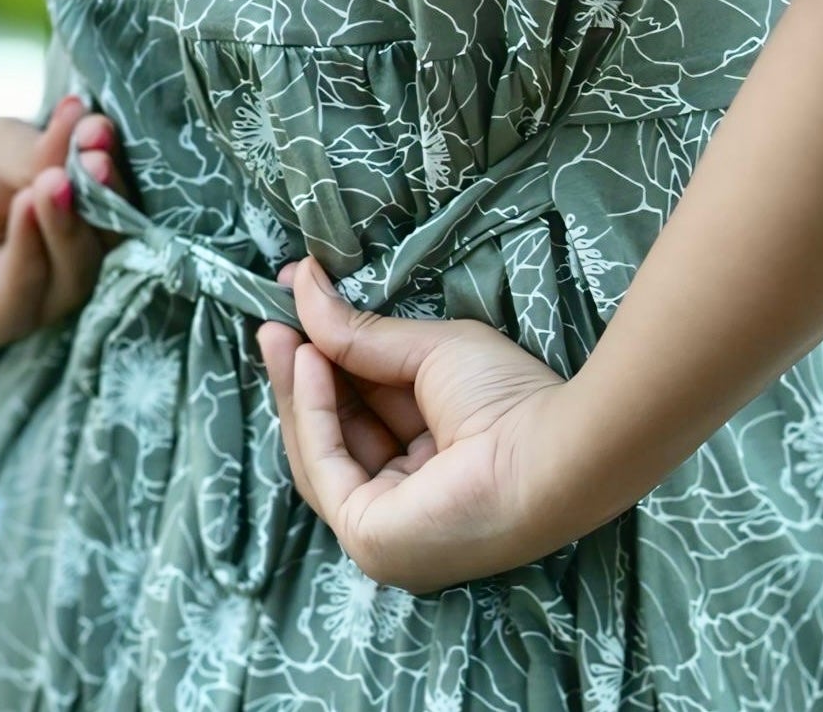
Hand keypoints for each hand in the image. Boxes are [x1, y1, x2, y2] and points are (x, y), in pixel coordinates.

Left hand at [0, 93, 139, 344]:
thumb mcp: (0, 145)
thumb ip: (46, 150)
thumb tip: (90, 122)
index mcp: (80, 214)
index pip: (116, 204)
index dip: (115, 175)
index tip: (101, 136)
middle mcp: (65, 259)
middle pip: (104, 244)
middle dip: (99, 204)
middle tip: (92, 164)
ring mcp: (33, 293)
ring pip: (71, 275)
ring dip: (64, 228)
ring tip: (49, 183)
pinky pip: (21, 296)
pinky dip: (27, 254)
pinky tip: (24, 210)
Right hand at [254, 252, 572, 593]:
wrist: (548, 448)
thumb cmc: (509, 398)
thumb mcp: (428, 352)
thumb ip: (363, 333)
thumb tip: (303, 283)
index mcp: (432, 464)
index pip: (364, 414)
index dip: (329, 364)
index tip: (299, 308)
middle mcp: (407, 500)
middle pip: (336, 434)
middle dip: (302, 376)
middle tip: (274, 321)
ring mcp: (386, 526)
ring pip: (322, 451)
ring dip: (298, 389)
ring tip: (282, 333)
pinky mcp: (371, 539)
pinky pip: (327, 468)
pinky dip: (312, 413)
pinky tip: (308, 361)